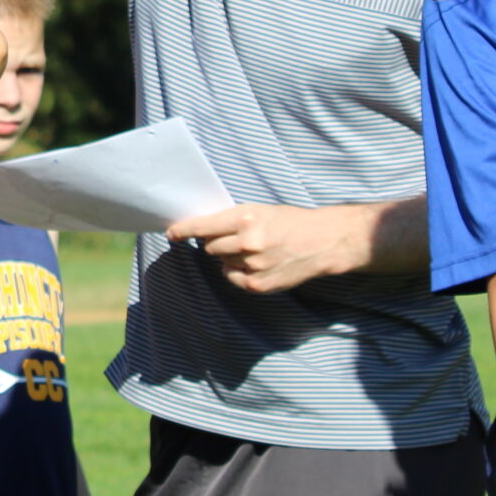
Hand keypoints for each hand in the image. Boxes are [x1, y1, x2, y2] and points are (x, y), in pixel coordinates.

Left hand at [165, 204, 356, 294]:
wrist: (324, 241)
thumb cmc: (291, 222)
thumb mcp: (261, 210)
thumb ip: (232, 220)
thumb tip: (201, 231)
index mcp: (245, 218)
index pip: (202, 227)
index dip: (183, 230)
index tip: (171, 233)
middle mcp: (246, 242)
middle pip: (210, 247)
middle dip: (217, 242)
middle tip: (237, 238)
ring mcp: (252, 265)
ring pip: (222, 262)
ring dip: (231, 257)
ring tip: (255, 250)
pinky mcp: (259, 285)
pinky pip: (233, 278)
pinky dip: (239, 272)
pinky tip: (258, 264)